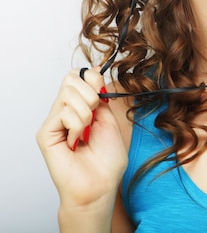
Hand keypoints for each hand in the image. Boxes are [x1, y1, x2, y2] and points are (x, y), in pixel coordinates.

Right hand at [36, 67, 127, 208]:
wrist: (100, 186)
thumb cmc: (107, 160)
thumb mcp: (109, 120)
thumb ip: (100, 97)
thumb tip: (94, 71)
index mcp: (80, 107)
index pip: (77, 75)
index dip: (92, 76)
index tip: (102, 91)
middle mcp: (64, 111)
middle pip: (71, 78)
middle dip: (91, 93)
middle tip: (94, 116)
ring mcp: (54, 121)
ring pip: (69, 93)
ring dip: (87, 113)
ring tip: (86, 134)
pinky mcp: (46, 133)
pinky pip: (64, 113)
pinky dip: (77, 126)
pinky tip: (76, 142)